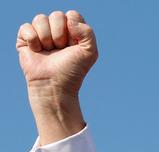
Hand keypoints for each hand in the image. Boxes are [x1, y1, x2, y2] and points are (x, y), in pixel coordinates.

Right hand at [16, 10, 97, 144]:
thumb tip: (69, 18)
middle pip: (56, 15)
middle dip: (59, 34)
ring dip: (46, 38)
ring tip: (49, 51)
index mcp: (73, 30)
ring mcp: (41, 33)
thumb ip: (88, 32)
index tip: (73, 46)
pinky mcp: (26, 39)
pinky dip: (33, 40)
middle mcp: (57, 29)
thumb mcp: (89, 52)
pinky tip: (37, 51)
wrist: (55, 85)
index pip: (72, 15)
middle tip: (60, 49)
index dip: (73, 30)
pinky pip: (26, 27)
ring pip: (40, 19)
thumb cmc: (73, 70)